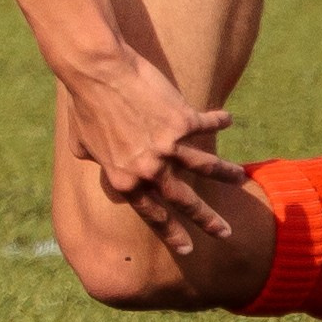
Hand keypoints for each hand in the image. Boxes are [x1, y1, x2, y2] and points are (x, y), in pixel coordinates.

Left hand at [63, 44, 243, 255]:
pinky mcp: (182, 120)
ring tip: (241, 179)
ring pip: (206, 167)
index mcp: (125, 180)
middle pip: (185, 201)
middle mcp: (150, 169)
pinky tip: (228, 118)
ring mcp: (169, 146)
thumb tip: (98, 163)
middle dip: (207, 220)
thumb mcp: (80, 145)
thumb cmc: (83, 105)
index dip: (171, 232)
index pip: (152, 214)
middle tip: (225, 233)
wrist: (97, 72)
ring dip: (225, 174)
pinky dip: (219, 120)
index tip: (187, 249)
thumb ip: (96, 161)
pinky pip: (206, 123)